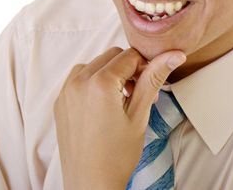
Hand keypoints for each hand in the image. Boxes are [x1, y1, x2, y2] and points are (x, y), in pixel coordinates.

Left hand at [53, 47, 185, 189]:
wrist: (90, 182)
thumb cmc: (117, 155)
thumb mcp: (139, 115)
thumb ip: (153, 79)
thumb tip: (173, 54)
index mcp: (98, 83)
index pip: (128, 56)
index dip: (145, 67)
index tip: (150, 85)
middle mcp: (77, 82)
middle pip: (110, 56)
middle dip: (127, 69)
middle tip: (138, 95)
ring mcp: (65, 91)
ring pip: (92, 65)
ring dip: (108, 74)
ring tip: (120, 100)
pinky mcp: (59, 101)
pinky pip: (77, 79)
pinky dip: (92, 84)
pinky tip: (103, 105)